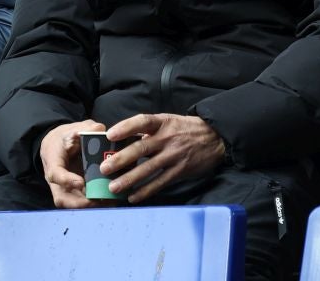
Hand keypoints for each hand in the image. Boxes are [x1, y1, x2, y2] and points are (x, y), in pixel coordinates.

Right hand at [39, 119, 105, 209]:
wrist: (56, 145)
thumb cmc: (65, 137)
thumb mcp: (73, 129)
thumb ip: (85, 128)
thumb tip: (100, 129)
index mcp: (53, 161)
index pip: (55, 174)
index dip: (67, 181)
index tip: (81, 183)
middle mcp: (56, 180)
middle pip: (62, 198)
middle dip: (80, 202)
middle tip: (99, 200)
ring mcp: (63, 188)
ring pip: (72, 203)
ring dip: (89, 206)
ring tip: (108, 203)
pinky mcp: (72, 192)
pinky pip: (80, 202)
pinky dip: (94, 204)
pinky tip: (109, 202)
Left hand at [102, 113, 226, 202]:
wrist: (215, 137)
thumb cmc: (185, 129)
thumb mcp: (168, 122)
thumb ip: (148, 131)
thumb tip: (122, 141)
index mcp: (163, 122)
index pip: (142, 122)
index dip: (126, 127)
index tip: (110, 134)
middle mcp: (167, 138)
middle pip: (141, 148)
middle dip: (121, 159)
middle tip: (104, 168)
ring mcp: (174, 155)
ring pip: (148, 169)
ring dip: (129, 179)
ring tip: (113, 187)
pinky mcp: (180, 170)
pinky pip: (160, 182)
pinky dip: (145, 191)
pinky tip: (133, 197)